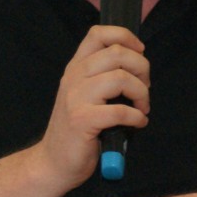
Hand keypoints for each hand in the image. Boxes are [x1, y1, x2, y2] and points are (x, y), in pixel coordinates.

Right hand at [35, 25, 149, 187]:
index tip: (139, 53)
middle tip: (144, 88)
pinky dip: (137, 117)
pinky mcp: (82, 121)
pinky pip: (120, 111)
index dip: (125, 37)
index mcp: (76, 68)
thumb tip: (138, 66)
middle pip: (117, 53)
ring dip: (141, 94)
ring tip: (142, 108)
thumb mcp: (84, 95)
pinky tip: (137, 123)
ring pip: (121, 78)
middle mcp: (74, 78)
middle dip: (142, 68)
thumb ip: (103, 77)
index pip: (98, 33)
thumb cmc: (76, 131)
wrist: (52, 162)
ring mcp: (76, 98)